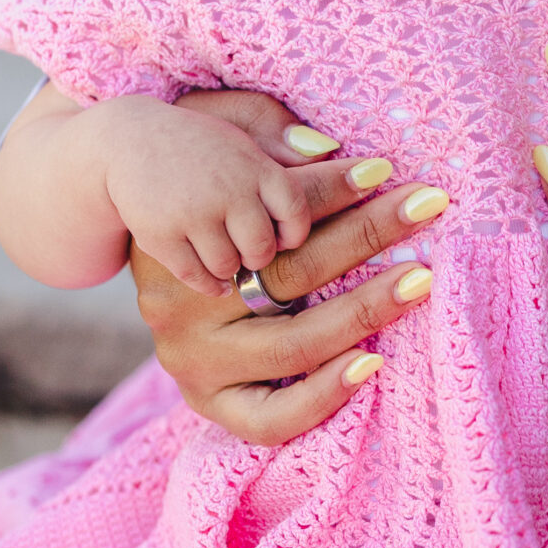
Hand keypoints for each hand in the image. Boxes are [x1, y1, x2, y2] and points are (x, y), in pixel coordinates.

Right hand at [95, 94, 352, 294]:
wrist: (126, 141)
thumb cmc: (200, 142)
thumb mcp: (242, 125)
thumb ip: (282, 139)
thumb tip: (327, 151)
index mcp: (254, 165)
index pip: (296, 215)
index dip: (293, 233)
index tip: (284, 236)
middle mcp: (226, 190)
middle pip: (263, 250)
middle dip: (259, 255)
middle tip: (250, 249)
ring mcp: (192, 215)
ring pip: (230, 267)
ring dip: (231, 268)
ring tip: (225, 254)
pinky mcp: (160, 237)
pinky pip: (198, 277)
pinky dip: (208, 281)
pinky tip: (212, 276)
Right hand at [133, 101, 450, 444]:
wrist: (119, 251)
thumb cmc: (198, 187)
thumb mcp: (216, 137)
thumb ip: (263, 129)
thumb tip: (326, 149)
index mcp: (189, 235)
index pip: (270, 210)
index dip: (331, 188)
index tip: (386, 170)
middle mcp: (187, 302)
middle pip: (291, 270)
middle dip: (367, 234)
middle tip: (427, 207)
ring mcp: (196, 360)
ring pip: (291, 345)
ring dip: (363, 311)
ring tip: (418, 281)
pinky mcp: (212, 404)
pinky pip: (269, 418)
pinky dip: (322, 397)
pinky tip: (371, 363)